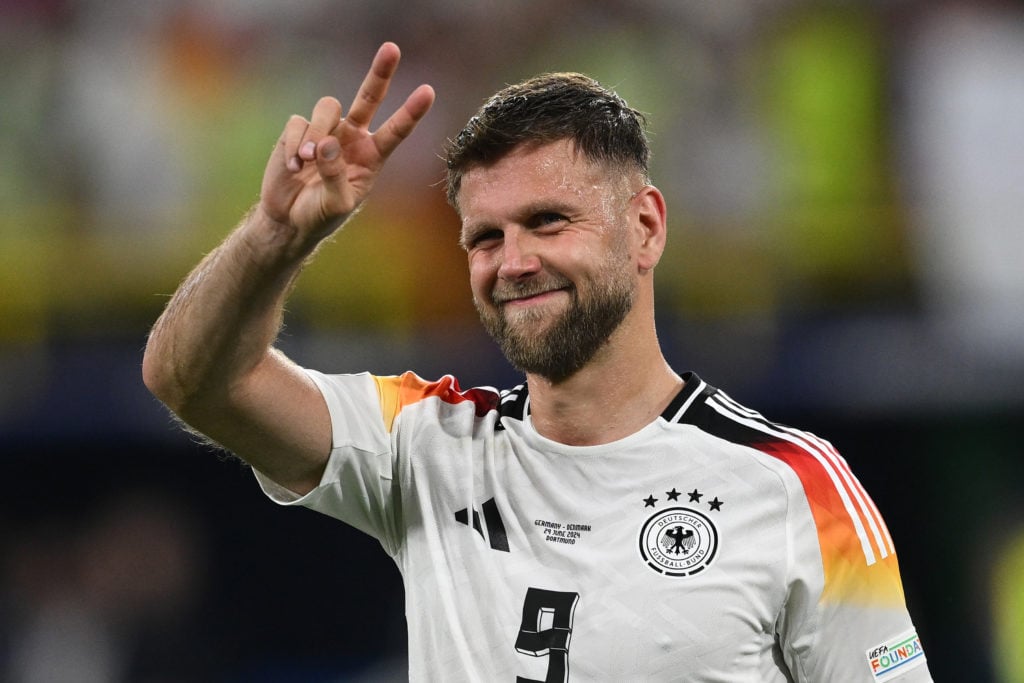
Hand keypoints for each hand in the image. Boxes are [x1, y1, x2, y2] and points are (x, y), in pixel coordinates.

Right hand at [258, 42, 434, 249]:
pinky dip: (294, 145)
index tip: (428, 91)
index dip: (411, 112)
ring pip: (328, 108)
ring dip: (317, 133)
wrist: (290, 218)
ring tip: (307, 161)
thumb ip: (336, 176)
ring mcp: (326, 130)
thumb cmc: (321, 214)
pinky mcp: (299, 130)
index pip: (395, 131)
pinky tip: (293, 167)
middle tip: (392, 48)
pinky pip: (298, 123)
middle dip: (380, 73)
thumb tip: (326, 143)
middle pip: (368, 97)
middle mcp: (352, 137)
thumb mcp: (336, 204)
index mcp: (371, 156)